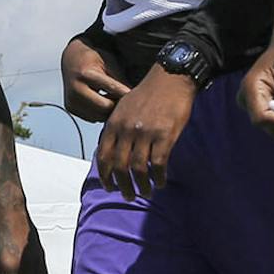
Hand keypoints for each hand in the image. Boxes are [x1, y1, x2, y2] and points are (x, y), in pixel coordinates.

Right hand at [61, 36, 129, 122]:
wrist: (71, 60)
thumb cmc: (94, 58)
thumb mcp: (109, 62)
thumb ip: (120, 79)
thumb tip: (135, 96)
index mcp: (85, 74)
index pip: (111, 88)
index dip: (126, 94)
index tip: (139, 98)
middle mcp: (76, 88)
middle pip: (104, 107)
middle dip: (117, 105)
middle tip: (129, 104)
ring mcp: (71, 100)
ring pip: (99, 115)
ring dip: (110, 111)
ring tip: (118, 102)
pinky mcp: (71, 108)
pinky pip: (92, 118)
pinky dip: (101, 113)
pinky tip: (106, 104)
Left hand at [94, 69, 197, 198]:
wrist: (170, 78)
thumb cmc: (147, 94)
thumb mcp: (123, 108)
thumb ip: (116, 128)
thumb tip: (112, 151)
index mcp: (114, 124)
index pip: (104, 156)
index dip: (106, 176)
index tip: (110, 187)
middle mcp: (126, 130)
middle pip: (120, 167)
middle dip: (123, 186)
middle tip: (129, 196)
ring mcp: (145, 133)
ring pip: (138, 169)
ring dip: (142, 186)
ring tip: (147, 193)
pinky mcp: (165, 135)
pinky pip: (159, 164)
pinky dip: (159, 177)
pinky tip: (161, 182)